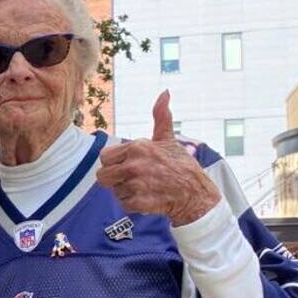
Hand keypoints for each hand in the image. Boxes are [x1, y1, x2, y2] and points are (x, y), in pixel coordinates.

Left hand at [97, 90, 220, 225]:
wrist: (196, 192)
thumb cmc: (180, 165)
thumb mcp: (168, 138)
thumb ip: (160, 116)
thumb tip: (165, 92)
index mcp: (137, 147)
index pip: (104, 157)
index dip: (114, 163)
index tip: (128, 165)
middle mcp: (134, 165)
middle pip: (102, 176)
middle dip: (114, 179)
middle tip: (132, 179)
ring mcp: (136, 184)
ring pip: (114, 191)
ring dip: (125, 192)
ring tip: (144, 187)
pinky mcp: (140, 202)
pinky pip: (123, 204)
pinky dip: (133, 204)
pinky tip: (147, 198)